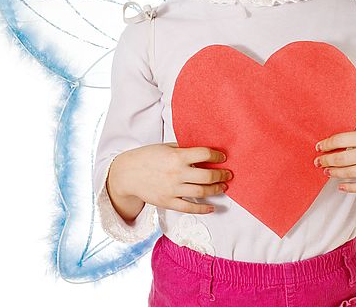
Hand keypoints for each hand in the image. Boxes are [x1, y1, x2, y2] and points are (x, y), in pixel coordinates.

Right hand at [108, 142, 232, 214]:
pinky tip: (212, 207)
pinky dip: (203, 209)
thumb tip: (204, 151)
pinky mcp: (168, 202)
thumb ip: (184, 149)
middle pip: (207, 176)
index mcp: (177, 156)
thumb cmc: (148, 156)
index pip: (204, 154)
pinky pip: (189, 208)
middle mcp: (177, 173)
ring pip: (201, 192)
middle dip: (221, 175)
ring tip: (223, 187)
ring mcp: (172, 189)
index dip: (217, 155)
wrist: (127, 174)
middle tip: (228, 174)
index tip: (223, 156)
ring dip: (216, 189)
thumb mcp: (166, 147)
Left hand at [314, 123, 355, 194]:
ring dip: (334, 173)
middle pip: (341, 158)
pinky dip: (349, 188)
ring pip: (348, 173)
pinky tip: (340, 186)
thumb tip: (332, 140)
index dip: (326, 145)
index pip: (339, 140)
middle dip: (326, 160)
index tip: (318, 148)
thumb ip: (354, 133)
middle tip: (317, 162)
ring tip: (326, 171)